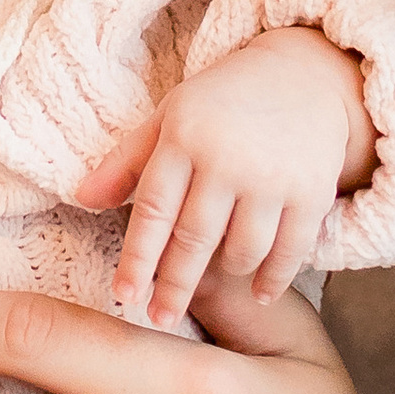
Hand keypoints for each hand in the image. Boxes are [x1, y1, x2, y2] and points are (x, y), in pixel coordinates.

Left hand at [78, 27, 376, 326]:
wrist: (303, 75)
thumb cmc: (222, 102)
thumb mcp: (170, 117)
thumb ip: (128, 162)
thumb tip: (82, 198)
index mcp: (185, 136)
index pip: (153, 208)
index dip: (137, 258)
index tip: (124, 297)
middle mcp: (227, 157)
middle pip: (194, 238)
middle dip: (173, 285)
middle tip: (159, 318)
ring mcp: (272, 176)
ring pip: (241, 250)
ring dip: (223, 275)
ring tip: (208, 287)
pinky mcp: (312, 191)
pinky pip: (289, 251)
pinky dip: (273, 278)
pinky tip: (259, 293)